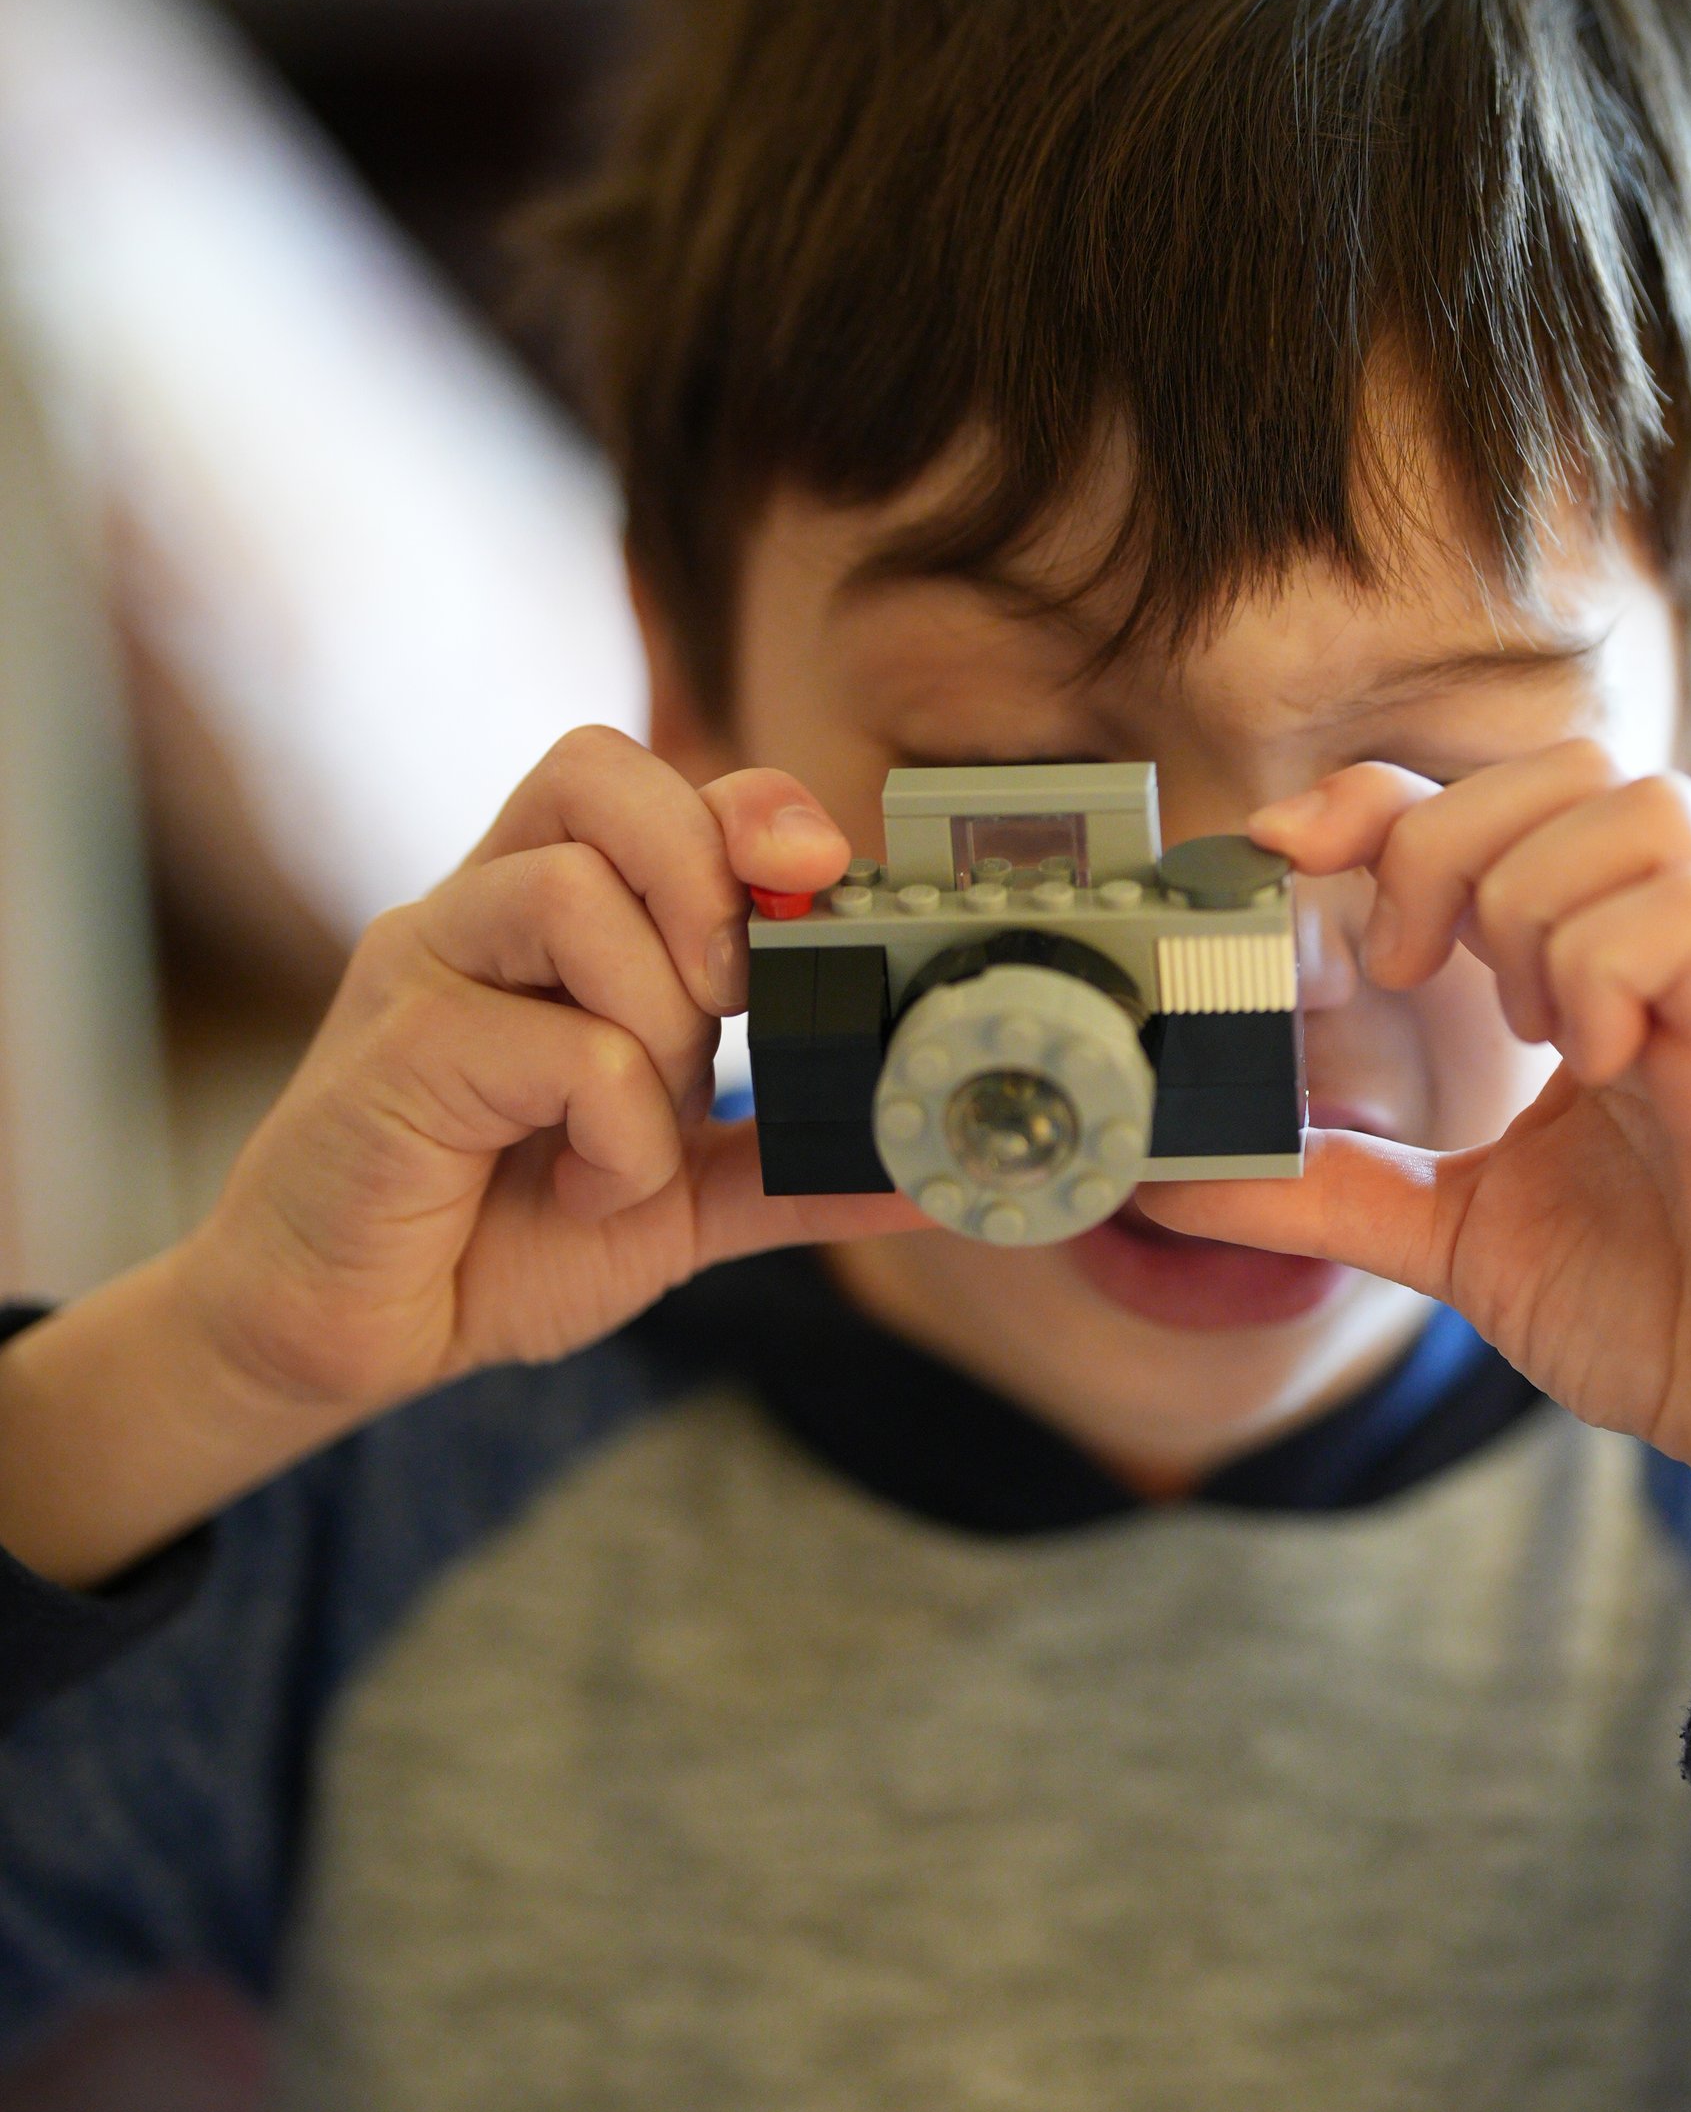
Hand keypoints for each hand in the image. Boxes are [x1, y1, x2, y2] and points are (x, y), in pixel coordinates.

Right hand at [0, 729, 922, 1587]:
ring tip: (637, 1131)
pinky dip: (615, 1130)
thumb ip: (788, 1169)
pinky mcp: (392, 1057)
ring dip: (659, 1027)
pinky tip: (588, 1186)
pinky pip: (555, 1045)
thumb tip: (928, 1176)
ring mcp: (422, 973)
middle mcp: (474, 915)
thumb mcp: (676, 1199)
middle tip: (731, 1012)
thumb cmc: (491, 1239)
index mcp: (540, 920)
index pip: (636, 778)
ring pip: (574, 897)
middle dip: (705, 883)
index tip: (817, 873)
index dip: (743, 803)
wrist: (341, 1335)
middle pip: (597, 776)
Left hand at [1145, 749, 1690, 1716]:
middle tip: (1417, 966)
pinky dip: (1608, 971)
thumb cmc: (1665, 1318)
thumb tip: (1174, 1180)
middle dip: (1451, 838)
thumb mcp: (1456, 1235)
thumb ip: (1331, 1189)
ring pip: (1639, 810)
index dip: (1378, 797)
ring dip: (1540, 906)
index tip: (1284, 851)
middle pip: (1572, 761)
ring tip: (1535, 1032)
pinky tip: (1597, 1068)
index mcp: (1602, 974)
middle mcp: (1674, 956)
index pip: (1496, 802)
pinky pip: (1686, 915)